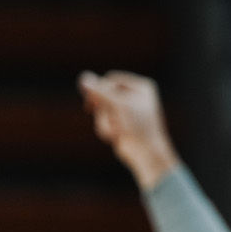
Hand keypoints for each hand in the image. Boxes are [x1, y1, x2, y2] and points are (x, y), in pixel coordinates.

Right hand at [78, 70, 178, 190]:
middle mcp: (136, 96)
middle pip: (104, 94)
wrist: (147, 154)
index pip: (111, 79)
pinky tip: (117, 137)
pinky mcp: (121, 122)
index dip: (100, 89)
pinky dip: (106, 129)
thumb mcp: (119, 105)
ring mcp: (128, 110)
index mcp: (142, 86)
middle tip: (113, 121)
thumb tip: (83, 78)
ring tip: (118, 131)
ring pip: (101, 110)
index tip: (92, 101)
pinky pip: (103, 121)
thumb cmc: (138, 127)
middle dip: (103, 109)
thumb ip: (100, 92)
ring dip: (105, 122)